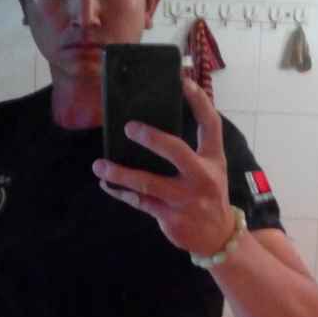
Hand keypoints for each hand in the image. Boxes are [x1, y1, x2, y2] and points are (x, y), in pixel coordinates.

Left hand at [92, 78, 234, 256]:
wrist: (218, 236)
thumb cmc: (209, 192)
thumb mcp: (212, 166)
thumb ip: (194, 145)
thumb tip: (158, 120)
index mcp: (212, 159)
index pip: (210, 124)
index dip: (199, 101)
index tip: (183, 80)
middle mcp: (202, 177)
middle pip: (176, 152)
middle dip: (152, 139)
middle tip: (129, 128)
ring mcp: (186, 199)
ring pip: (148, 184)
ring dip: (120, 174)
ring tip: (99, 165)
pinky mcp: (171, 218)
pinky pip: (140, 203)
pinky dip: (120, 193)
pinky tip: (107, 184)